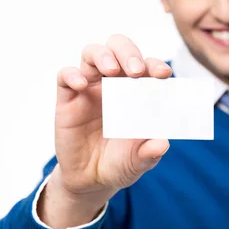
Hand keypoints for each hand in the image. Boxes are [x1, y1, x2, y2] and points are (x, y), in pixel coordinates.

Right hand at [40, 34, 171, 226]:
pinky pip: (65, 76)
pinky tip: (81, 86)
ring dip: (103, 55)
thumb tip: (162, 144)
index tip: (163, 74)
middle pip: (118, 48)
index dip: (155, 65)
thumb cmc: (120, 163)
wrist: (91, 180)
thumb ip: (150, 153)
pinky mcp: (68, 99)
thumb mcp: (138, 162)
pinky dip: (72, 75)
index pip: (147, 66)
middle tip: (136, 71)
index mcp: (137, 91)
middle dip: (129, 53)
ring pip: (92, 53)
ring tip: (111, 70)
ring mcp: (90, 89)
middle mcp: (114, 84)